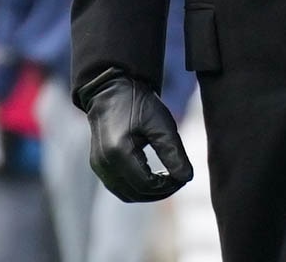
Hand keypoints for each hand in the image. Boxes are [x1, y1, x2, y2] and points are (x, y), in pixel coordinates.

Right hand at [80, 70, 193, 201]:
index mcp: (119, 152)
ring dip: (149, 193)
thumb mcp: (160, 124)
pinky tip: (152, 177)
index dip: (169, 186)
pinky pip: (118, 187)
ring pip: (127, 194)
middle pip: (136, 193)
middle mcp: (104, 163)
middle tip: (179, 180)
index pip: (147, 184)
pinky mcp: (98, 166)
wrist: (111, 91)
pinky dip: (137, 188)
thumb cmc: (137, 103)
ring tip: (168, 180)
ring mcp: (98, 166)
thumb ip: (173, 152)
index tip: (184, 177)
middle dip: (161, 192)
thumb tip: (187, 178)